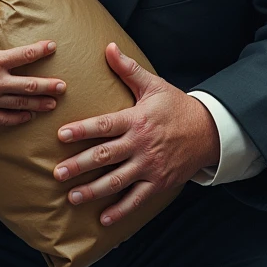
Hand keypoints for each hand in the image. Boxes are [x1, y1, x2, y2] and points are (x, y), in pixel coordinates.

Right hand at [0, 0, 65, 124]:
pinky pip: (4, 118)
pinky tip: (28, 116)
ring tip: (54, 104)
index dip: (40, 50)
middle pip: (29, 85)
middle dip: (49, 85)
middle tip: (64, 86)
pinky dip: (18, 118)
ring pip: (20, 104)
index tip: (52, 47)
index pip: (24, 55)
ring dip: (39, 104)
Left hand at [53, 42, 219, 225]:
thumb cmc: (176, 106)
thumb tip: (109, 47)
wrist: (209, 131)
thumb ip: (128, 69)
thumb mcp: (153, 85)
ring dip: (93, 190)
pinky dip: (121, 211)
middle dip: (79, 166)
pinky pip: (137, 199)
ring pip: (117, 181)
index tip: (61, 135)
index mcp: (136, 120)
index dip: (82, 130)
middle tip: (57, 173)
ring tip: (72, 197)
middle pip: (106, 156)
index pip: (104, 125)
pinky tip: (103, 219)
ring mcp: (150, 166)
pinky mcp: (159, 182)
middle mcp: (141, 145)